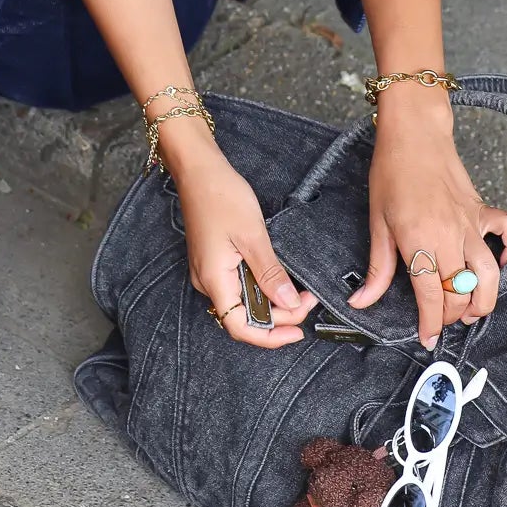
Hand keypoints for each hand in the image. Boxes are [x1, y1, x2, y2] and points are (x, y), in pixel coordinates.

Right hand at [164, 126, 317, 349]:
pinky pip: (239, 286)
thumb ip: (271, 274)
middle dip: (279, 316)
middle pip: (244, 318)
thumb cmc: (221, 196)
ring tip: (299, 291)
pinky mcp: (215, 261)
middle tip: (308, 300)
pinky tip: (279, 279)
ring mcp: (210, 272)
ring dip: (271, 302)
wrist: (198, 170)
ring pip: (243, 303)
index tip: (298, 331)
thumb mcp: (253, 236)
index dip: (270, 337)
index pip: (240, 328)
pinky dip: (262, 288)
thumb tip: (289, 305)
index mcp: (214, 280)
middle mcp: (208, 282)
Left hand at [347, 98, 506, 346]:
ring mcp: (470, 223)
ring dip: (484, 299)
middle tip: (439, 322)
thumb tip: (362, 301)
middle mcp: (449, 236)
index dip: (429, 324)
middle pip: (460, 292)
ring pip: (489, 273)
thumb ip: (376, 267)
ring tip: (472, 311)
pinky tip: (501, 263)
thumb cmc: (391, 173)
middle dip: (451, 316)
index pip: (431, 296)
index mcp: (419, 241)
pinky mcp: (482, 210)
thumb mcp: (376, 222)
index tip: (425, 338)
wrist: (414, 134)